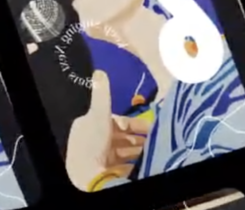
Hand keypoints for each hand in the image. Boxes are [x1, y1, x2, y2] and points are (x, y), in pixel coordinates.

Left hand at [66, 71, 150, 189]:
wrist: (87, 176)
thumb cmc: (94, 142)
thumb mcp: (99, 113)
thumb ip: (102, 93)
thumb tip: (99, 70)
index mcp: (89, 125)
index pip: (116, 121)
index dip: (134, 123)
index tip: (151, 126)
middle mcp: (92, 140)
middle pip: (121, 136)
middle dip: (138, 138)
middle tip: (155, 139)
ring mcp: (98, 158)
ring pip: (123, 151)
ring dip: (137, 151)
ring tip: (152, 151)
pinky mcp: (103, 172)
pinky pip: (121, 165)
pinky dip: (132, 163)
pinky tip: (143, 163)